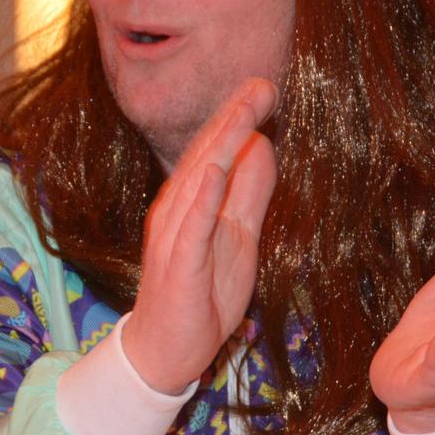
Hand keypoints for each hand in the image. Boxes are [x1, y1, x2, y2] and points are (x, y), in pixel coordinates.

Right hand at [125, 78, 278, 394]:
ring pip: (198, 181)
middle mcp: (177, 211)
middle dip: (234, 117)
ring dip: (222, 143)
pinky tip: (218, 168)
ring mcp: (175, 236)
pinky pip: (192, 225)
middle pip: (206, 155)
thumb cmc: (202, 295)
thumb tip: (264, 146)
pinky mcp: (180, 265)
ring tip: (245, 111)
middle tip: (262, 83)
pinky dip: (204, 194)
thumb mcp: (239, 236)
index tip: (265, 88)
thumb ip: (249, 194)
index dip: (239, 118)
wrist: (169, 351)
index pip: (215, 151)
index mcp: (191, 202)